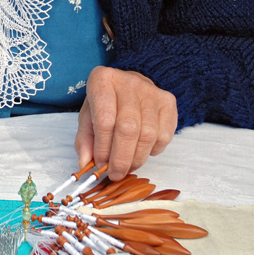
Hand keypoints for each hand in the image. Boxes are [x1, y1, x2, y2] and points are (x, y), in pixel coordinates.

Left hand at [74, 67, 176, 181]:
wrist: (129, 85)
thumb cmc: (107, 102)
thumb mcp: (88, 116)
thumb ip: (85, 139)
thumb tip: (85, 164)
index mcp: (103, 81)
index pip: (105, 120)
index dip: (103, 148)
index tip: (100, 164)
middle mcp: (129, 82)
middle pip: (128, 129)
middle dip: (121, 158)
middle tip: (115, 173)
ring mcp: (152, 91)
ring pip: (148, 134)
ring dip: (137, 158)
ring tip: (127, 166)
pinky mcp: (168, 102)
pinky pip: (164, 136)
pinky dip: (153, 150)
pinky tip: (142, 150)